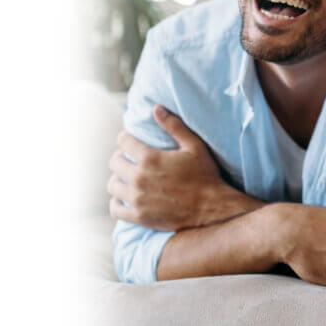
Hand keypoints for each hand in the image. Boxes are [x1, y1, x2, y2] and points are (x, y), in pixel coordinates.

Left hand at [107, 105, 253, 230]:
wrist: (213, 209)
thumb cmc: (206, 176)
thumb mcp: (194, 146)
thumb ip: (174, 126)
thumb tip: (156, 108)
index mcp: (150, 158)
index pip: (123, 141)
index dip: (125, 138)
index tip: (129, 140)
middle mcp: (139, 178)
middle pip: (114, 163)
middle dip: (120, 157)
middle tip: (128, 159)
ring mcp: (138, 199)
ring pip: (112, 185)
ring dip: (117, 179)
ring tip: (125, 178)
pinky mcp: (140, 217)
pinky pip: (116, 209)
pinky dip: (117, 203)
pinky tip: (124, 199)